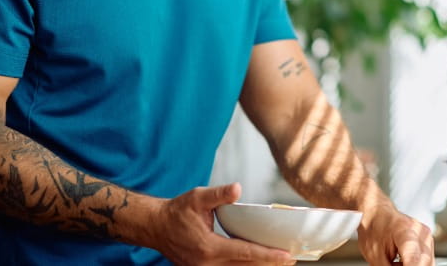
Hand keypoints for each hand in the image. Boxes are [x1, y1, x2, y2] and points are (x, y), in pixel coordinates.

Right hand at [152, 183, 295, 264]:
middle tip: (291, 257)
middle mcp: (208, 263)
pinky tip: (257, 260)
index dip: (268, 255)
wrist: (156, 227)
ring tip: (279, 261)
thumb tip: (237, 188)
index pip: (245, 252)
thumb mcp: (197, 197)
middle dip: (269, 263)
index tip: (286, 255)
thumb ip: (218, 194)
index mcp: (209, 247)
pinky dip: (245, 265)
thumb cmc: (176, 212)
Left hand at [357, 206, 434, 264]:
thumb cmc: (373, 229)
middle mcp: (420, 232)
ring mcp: (426, 236)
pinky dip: (415, 264)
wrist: (377, 214)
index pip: (413, 258)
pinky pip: (427, 260)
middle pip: (424, 261)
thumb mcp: (375, 255)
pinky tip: (403, 262)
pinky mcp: (428, 242)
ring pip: (428, 262)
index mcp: (404, 231)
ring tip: (396, 262)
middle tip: (394, 265)